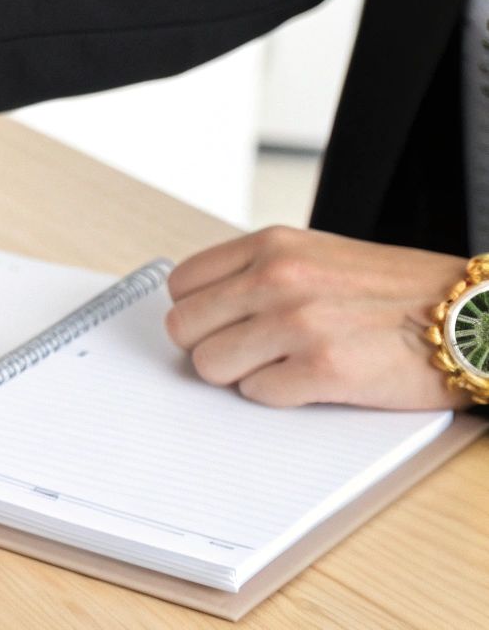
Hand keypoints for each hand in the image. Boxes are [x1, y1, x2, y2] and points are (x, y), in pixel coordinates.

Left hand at [165, 225, 471, 409]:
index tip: (219, 324)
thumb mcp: (320, 255)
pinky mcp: (323, 369)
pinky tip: (314, 380)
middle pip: (185, 328)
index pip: (182, 284)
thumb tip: (202, 309)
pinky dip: (280, 395)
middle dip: (212, 346)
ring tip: (284, 365)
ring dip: (242, 374)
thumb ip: (260, 273)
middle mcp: (277, 278)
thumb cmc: (399, 290)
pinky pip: (257, 394)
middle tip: (249, 352)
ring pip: (211, 366)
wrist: (471, 316)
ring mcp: (298, 323)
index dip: (198, 311)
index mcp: (272, 245)